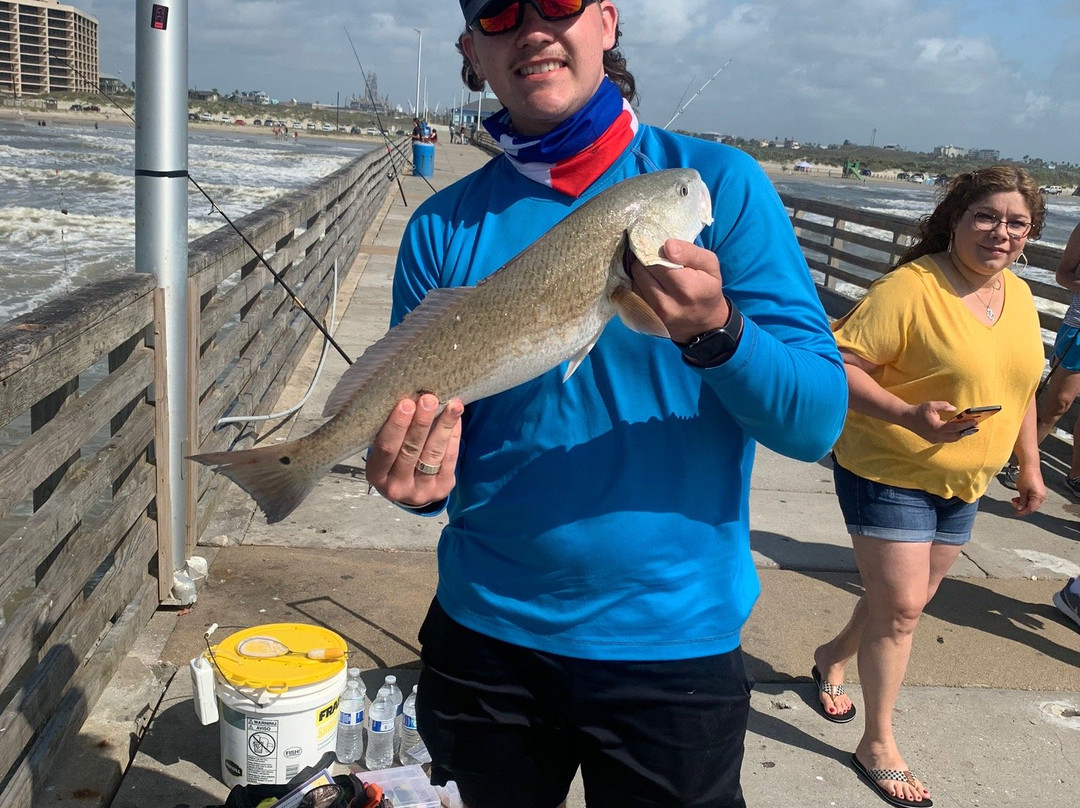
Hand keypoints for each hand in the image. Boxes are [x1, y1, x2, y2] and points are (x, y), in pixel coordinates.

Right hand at [366, 393, 462, 507]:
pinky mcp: (441, 489)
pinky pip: (449, 459)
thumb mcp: (385, 451)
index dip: (396, 426)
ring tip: (452, 405)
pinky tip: (456, 419)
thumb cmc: (394, 461)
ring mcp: (421, 491)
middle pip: (411, 451)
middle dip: (421, 423)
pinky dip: (454, 437)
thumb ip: (392, 432)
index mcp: (376, 474)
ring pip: (433, 454)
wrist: (411, 491)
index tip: (406, 403)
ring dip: (443, 426)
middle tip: (429, 399)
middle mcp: (397, 486)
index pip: (386, 449)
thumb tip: (410, 397)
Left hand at [626, 238, 728, 342]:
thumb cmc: (707, 289)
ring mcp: (653, 312)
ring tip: (656, 272)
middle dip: (647, 259)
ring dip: (642, 271)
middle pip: (641, 268)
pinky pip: (632, 291)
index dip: (655, 250)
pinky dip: (640, 283)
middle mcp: (666, 303)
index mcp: (686, 288)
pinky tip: (652, 283)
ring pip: (634, 279)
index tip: (661, 249)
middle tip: (658, 259)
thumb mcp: (710, 266)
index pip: (655, 259)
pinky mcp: (644, 316)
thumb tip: (667, 245)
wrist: (702, 324)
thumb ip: (690, 252)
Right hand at [901, 401, 983, 442]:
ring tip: (969, 428)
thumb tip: (955, 409)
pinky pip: (947, 439)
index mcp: (936, 427)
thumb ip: (944, 406)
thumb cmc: (919, 411)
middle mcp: (936, 436)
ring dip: (960, 434)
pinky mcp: (933, 440)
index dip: (966, 425)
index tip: (975, 422)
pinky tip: (959, 430)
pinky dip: (954, 435)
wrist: (906, 418)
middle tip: (975, 426)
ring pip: (952, 439)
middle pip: (956, 436)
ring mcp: (934, 439)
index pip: (955, 428)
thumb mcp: (931, 405)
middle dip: (966, 431)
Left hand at [1011, 465, 1045, 516]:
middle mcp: (1041, 496)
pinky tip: (1018, 497)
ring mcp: (1040, 493)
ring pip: (1031, 502)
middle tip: (1013, 503)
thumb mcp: (1022, 490)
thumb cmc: (1026, 476)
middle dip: (1021, 506)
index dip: (1022, 512)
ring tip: (1014, 499)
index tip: (1016, 514)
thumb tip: (1020, 508)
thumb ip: (1022, 501)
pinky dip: (1025, 498)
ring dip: (1022, 502)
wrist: (1030, 466)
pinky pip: (1031, 497)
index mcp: (1039, 497)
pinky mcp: (1038, 490)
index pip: (1031, 509)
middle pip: (1031, 506)